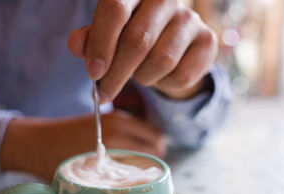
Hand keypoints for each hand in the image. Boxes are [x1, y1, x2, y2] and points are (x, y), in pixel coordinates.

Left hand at [0, 111, 164, 179]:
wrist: (34, 142)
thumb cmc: (57, 164)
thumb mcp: (87, 178)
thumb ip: (114, 178)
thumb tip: (137, 184)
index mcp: (117, 141)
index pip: (155, 151)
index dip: (154, 166)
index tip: (148, 174)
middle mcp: (120, 125)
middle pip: (157, 138)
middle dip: (155, 153)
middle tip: (144, 167)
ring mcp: (115, 116)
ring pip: (148, 130)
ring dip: (148, 142)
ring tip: (136, 157)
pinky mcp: (110, 114)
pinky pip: (136, 125)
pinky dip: (138, 135)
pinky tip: (126, 147)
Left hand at [67, 0, 217, 100]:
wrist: (174, 49)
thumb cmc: (135, 40)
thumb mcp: (108, 38)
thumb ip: (91, 39)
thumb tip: (76, 45)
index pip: (115, 10)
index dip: (101, 44)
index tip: (93, 74)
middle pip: (138, 39)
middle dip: (116, 73)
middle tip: (104, 93)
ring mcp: (190, 19)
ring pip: (161, 60)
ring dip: (143, 78)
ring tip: (138, 76)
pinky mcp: (207, 41)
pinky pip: (181, 75)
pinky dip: (165, 85)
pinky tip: (161, 78)